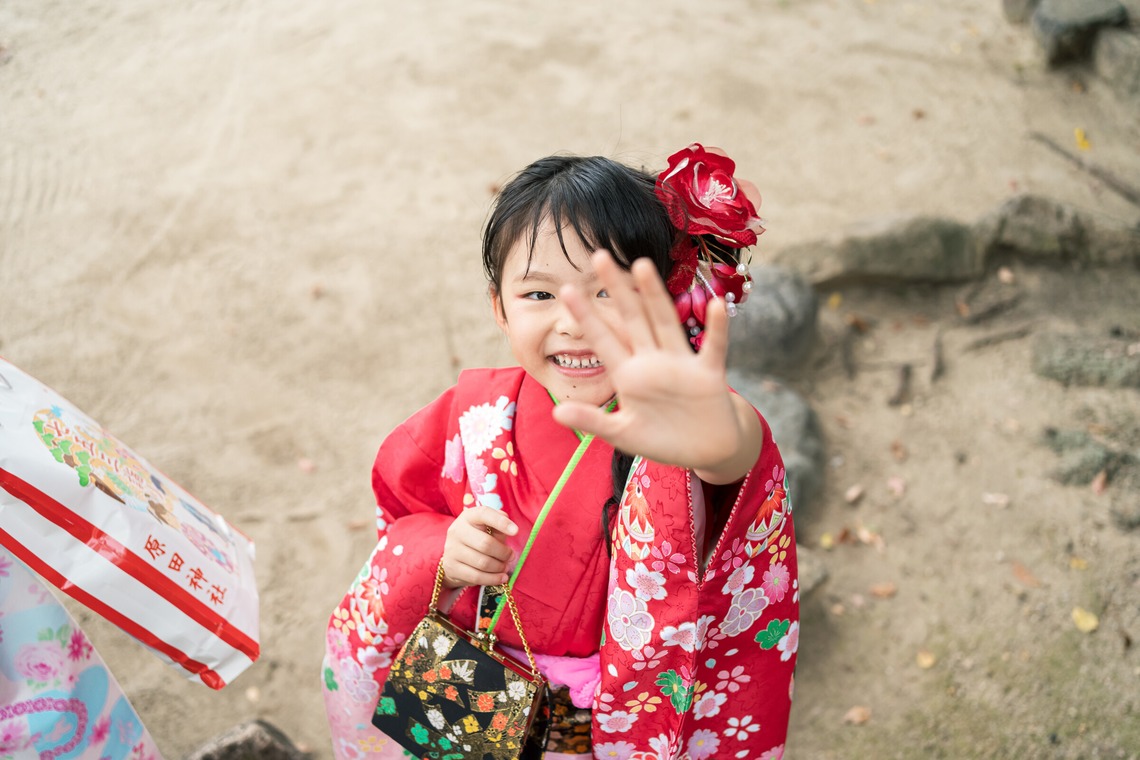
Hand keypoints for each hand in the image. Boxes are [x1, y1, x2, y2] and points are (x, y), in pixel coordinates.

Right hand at [441, 506, 518, 588]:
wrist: (454, 555)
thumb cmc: (478, 537)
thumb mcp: (487, 527)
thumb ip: (499, 525)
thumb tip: (511, 529)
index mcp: (468, 517)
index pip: (484, 514)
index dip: (501, 522)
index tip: (516, 531)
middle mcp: (457, 531)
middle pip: (485, 543)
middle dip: (503, 552)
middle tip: (511, 556)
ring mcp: (452, 550)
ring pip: (482, 563)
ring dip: (499, 567)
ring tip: (505, 567)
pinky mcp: (452, 568)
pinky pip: (476, 577)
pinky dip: (493, 579)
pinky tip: (501, 578)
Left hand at [552, 251, 761, 484]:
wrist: (705, 448)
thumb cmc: (662, 437)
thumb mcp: (622, 433)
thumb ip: (592, 421)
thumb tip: (555, 412)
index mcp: (629, 374)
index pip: (603, 339)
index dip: (586, 316)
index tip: (566, 290)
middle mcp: (652, 361)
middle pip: (632, 318)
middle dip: (616, 290)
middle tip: (599, 256)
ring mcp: (681, 364)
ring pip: (665, 323)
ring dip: (655, 296)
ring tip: (641, 265)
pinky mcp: (708, 375)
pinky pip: (713, 348)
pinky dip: (716, 328)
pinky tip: (714, 304)